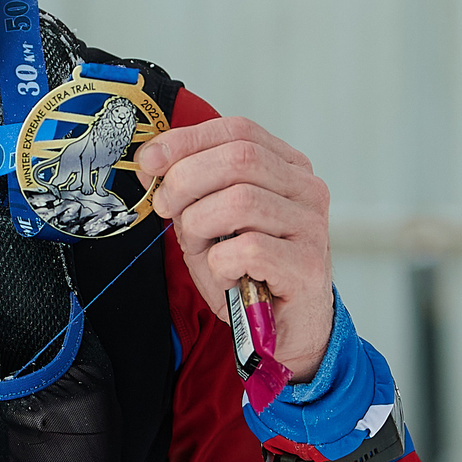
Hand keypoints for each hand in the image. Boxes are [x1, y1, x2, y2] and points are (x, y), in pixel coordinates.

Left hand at [134, 116, 334, 377]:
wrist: (283, 331)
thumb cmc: (246, 272)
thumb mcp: (210, 222)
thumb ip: (188, 189)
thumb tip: (150, 162)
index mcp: (287, 168)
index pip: (238, 130)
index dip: (188, 140)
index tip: (150, 160)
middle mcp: (307, 190)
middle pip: (239, 158)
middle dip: (186, 180)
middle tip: (165, 208)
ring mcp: (311, 226)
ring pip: (240, 201)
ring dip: (201, 225)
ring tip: (202, 250)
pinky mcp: (307, 265)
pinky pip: (248, 249)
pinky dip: (221, 263)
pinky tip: (226, 276)